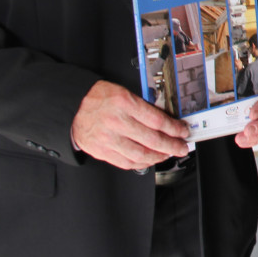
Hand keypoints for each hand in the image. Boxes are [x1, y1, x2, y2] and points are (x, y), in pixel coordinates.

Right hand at [70, 80, 188, 170]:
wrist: (74, 108)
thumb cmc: (99, 98)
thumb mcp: (124, 92)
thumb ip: (143, 106)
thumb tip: (167, 119)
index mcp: (124, 103)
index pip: (156, 120)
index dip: (174, 128)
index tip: (183, 131)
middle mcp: (116, 122)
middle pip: (152, 139)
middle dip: (172, 145)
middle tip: (181, 147)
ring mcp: (108, 139)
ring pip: (140, 154)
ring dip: (159, 156)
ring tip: (168, 154)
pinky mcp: (102, 151)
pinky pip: (126, 163)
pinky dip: (142, 163)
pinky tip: (150, 160)